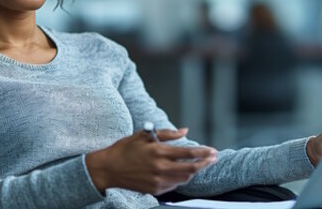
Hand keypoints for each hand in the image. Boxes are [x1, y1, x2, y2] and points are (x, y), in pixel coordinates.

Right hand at [85, 128, 217, 194]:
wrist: (108, 169)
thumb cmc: (125, 149)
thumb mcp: (144, 135)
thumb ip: (167, 134)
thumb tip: (185, 131)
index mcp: (158, 151)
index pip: (188, 153)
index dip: (203, 152)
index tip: (213, 150)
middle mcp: (160, 167)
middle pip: (191, 168)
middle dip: (205, 163)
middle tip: (213, 158)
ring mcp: (157, 180)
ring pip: (184, 178)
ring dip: (194, 172)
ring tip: (199, 165)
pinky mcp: (154, 189)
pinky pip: (174, 185)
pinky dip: (181, 178)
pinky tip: (182, 172)